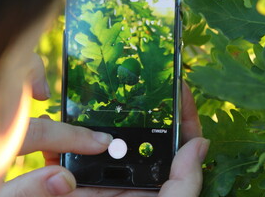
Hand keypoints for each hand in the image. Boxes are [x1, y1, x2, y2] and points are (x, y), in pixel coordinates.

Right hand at [0, 54, 208, 196]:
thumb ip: (186, 182)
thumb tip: (201, 143)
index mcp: (157, 177)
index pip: (174, 139)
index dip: (180, 113)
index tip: (179, 86)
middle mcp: (131, 172)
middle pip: (135, 131)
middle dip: (134, 106)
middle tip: (134, 80)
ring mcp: (103, 177)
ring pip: (101, 139)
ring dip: (96, 119)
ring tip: (97, 95)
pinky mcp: (76, 183)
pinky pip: (69, 155)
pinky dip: (63, 141)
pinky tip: (63, 123)